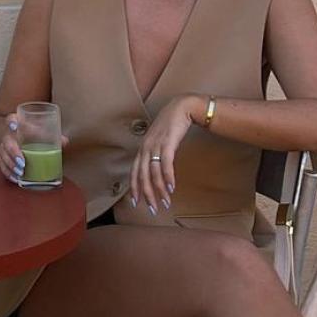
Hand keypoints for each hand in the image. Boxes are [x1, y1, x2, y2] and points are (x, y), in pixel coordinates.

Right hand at [0, 117, 67, 184]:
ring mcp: (5, 147)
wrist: (30, 141)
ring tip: (21, 173)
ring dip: (10, 165)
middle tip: (23, 162)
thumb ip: (55, 137)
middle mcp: (9, 135)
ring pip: (2, 155)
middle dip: (13, 152)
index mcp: (19, 125)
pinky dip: (8, 173)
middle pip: (7, 141)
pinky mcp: (4, 158)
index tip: (15, 126)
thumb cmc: (38, 136)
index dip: (11, 122)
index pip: (11, 119)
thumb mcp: (47, 135)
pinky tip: (16, 179)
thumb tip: (64, 141)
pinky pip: (2, 165)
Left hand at [130, 94, 201, 213]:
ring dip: (160, 189)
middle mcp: (146, 147)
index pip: (134, 172)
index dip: (135, 188)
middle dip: (147, 194)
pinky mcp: (168, 142)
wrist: (181, 108)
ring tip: (165, 202)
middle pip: (142, 175)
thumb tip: (156, 172)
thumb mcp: (159, 141)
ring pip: (154, 172)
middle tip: (152, 209)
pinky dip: (168, 176)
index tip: (137, 203)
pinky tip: (171, 187)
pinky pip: (165, 163)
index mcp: (142, 148)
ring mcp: (156, 144)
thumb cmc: (171, 126)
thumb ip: (156, 154)